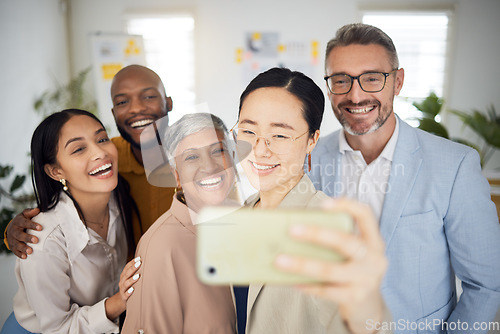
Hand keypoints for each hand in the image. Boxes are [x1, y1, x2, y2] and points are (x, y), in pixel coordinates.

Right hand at [7, 208, 41, 258]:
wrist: (12, 227)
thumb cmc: (22, 220)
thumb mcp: (25, 214)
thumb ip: (31, 212)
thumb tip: (37, 209)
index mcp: (18, 222)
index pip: (25, 223)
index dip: (32, 225)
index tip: (40, 228)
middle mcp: (14, 231)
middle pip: (20, 235)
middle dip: (27, 238)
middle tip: (36, 240)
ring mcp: (12, 239)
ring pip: (17, 244)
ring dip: (23, 248)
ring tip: (30, 251)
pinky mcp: (12, 246)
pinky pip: (15, 251)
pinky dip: (19, 254)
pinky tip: (25, 257)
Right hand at [105, 256, 141, 320]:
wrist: (123, 299)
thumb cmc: (131, 286)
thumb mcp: (131, 278)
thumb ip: (136, 271)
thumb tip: (146, 260)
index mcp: (124, 276)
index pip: (126, 267)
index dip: (132, 262)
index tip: (139, 258)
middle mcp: (122, 282)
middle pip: (126, 274)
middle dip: (132, 268)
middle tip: (139, 263)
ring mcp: (122, 290)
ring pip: (125, 284)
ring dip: (131, 279)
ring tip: (138, 276)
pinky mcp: (124, 297)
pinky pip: (125, 295)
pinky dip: (128, 292)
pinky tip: (132, 289)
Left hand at [274, 198, 387, 333]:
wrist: (368, 307)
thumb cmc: (352, 270)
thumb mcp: (352, 253)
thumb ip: (334, 240)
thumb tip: (294, 231)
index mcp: (373, 241)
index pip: (365, 215)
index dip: (347, 206)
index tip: (324, 204)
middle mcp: (374, 259)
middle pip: (346, 241)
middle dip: (317, 234)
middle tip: (291, 230)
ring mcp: (366, 280)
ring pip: (330, 270)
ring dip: (302, 264)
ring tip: (280, 260)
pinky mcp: (355, 298)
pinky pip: (326, 290)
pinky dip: (307, 284)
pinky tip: (291, 281)